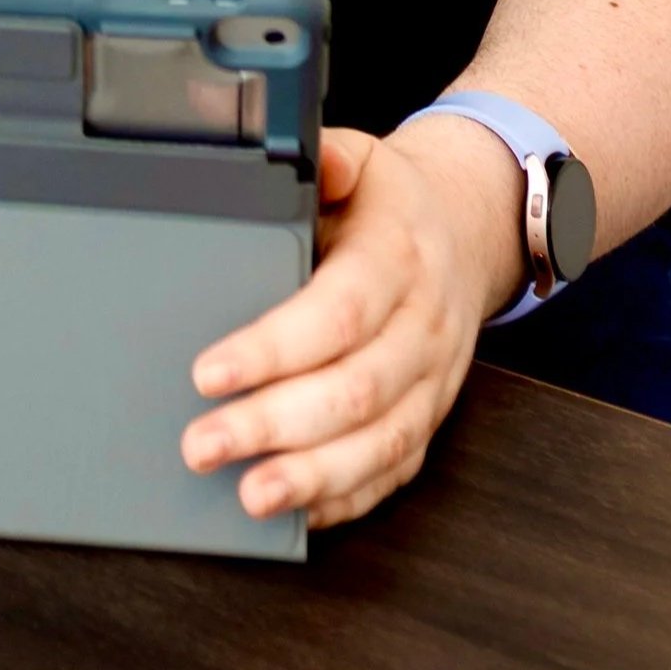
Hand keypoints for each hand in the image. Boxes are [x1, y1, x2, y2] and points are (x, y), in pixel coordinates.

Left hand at [180, 115, 525, 528]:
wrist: (467, 231)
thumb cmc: (391, 204)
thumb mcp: (362, 160)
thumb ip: (326, 160)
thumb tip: (305, 159)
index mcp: (399, 259)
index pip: (337, 313)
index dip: (273, 349)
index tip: (209, 373)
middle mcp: (424, 327)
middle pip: (354, 391)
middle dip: (274, 425)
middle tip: (203, 444)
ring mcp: (434, 381)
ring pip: (380, 443)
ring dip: (311, 477)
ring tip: (249, 496)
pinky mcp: (430, 417)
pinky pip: (395, 469)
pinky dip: (346, 496)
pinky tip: (297, 510)